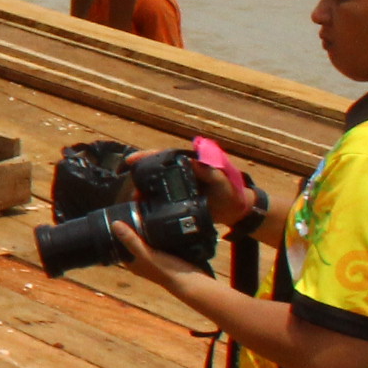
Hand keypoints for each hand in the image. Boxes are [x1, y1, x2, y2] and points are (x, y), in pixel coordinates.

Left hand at [111, 219, 209, 289]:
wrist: (192, 281)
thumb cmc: (167, 270)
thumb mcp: (147, 254)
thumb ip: (131, 241)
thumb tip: (115, 224)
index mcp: (132, 262)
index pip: (118, 245)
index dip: (116, 233)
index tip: (117, 217)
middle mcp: (141, 261)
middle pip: (132, 241)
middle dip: (132, 229)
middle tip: (132, 211)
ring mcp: (154, 258)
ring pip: (146, 240)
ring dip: (146, 230)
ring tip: (144, 214)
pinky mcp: (166, 255)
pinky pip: (159, 241)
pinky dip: (158, 233)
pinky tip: (160, 223)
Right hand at [141, 143, 262, 229]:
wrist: (236, 211)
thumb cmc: (231, 191)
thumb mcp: (222, 180)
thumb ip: (210, 172)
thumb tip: (193, 162)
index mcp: (190, 164)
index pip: (165, 156)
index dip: (147, 156)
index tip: (131, 160)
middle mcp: (181, 173)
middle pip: (155, 169)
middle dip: (140, 174)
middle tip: (130, 183)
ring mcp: (178, 187)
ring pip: (155, 184)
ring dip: (143, 190)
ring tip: (136, 198)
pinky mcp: (178, 201)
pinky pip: (160, 199)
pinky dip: (150, 202)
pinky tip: (142, 207)